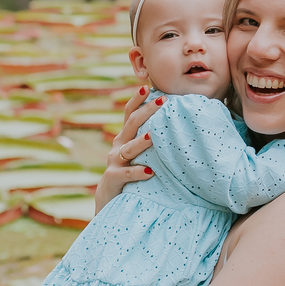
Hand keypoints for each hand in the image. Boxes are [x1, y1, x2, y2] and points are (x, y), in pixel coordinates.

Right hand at [94, 87, 159, 211]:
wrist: (109, 198)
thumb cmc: (131, 173)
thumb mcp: (138, 154)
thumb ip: (150, 141)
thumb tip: (174, 126)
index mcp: (125, 138)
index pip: (130, 114)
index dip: (137, 100)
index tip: (147, 87)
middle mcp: (118, 146)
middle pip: (131, 125)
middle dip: (146, 111)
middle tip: (162, 101)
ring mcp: (114, 162)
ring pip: (129, 148)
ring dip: (141, 141)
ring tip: (153, 135)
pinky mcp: (114, 178)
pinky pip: (127, 174)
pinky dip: (138, 172)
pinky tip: (150, 171)